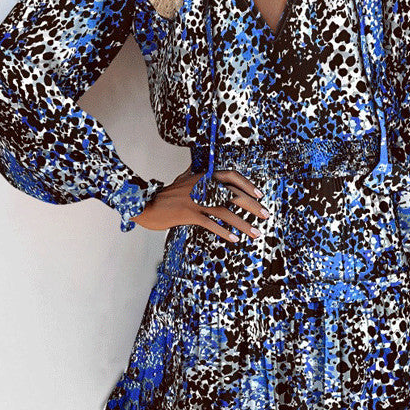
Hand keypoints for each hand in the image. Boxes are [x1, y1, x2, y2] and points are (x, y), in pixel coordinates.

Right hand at [132, 166, 270, 240]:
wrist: (144, 203)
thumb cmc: (165, 195)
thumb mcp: (183, 180)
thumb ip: (196, 176)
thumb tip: (201, 170)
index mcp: (203, 177)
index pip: (230, 176)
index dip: (247, 185)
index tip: (259, 195)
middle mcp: (201, 186)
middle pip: (233, 194)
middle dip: (252, 206)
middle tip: (265, 215)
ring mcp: (195, 200)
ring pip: (225, 212)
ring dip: (243, 224)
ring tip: (255, 233)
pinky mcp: (188, 214)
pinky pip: (211, 224)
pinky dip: (224, 232)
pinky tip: (234, 239)